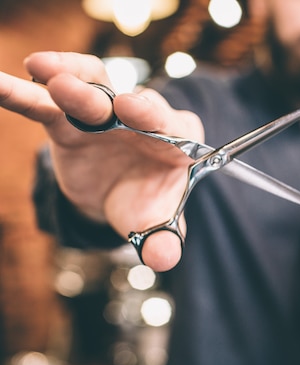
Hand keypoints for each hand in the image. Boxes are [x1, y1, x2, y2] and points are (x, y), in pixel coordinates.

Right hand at [0, 51, 203, 270]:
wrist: (120, 196)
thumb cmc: (146, 203)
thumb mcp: (156, 223)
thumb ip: (163, 240)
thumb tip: (161, 260)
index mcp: (176, 137)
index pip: (169, 122)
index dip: (152, 114)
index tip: (131, 108)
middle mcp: (142, 118)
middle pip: (129, 101)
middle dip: (107, 98)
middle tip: (83, 93)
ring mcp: (105, 114)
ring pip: (91, 88)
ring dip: (69, 78)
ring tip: (43, 71)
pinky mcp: (69, 120)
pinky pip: (44, 104)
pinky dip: (23, 93)